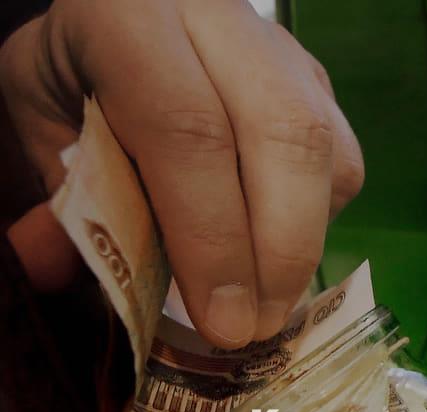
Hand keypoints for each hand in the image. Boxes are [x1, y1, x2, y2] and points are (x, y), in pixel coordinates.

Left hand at [1, 0, 363, 347]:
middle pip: (286, 137)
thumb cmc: (85, 66)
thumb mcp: (44, 112)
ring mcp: (286, 53)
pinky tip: (279, 246)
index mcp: (134, 19)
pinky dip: (319, 221)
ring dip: (306, 242)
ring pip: (328, 151)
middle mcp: (227, 24)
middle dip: (280, 250)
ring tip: (269, 300)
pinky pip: (343, 160)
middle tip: (259, 325)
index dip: (212, 237)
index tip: (222, 323)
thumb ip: (62, 189)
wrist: (140, 6)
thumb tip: (55, 273)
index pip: (190, 131)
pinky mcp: (320, 83)